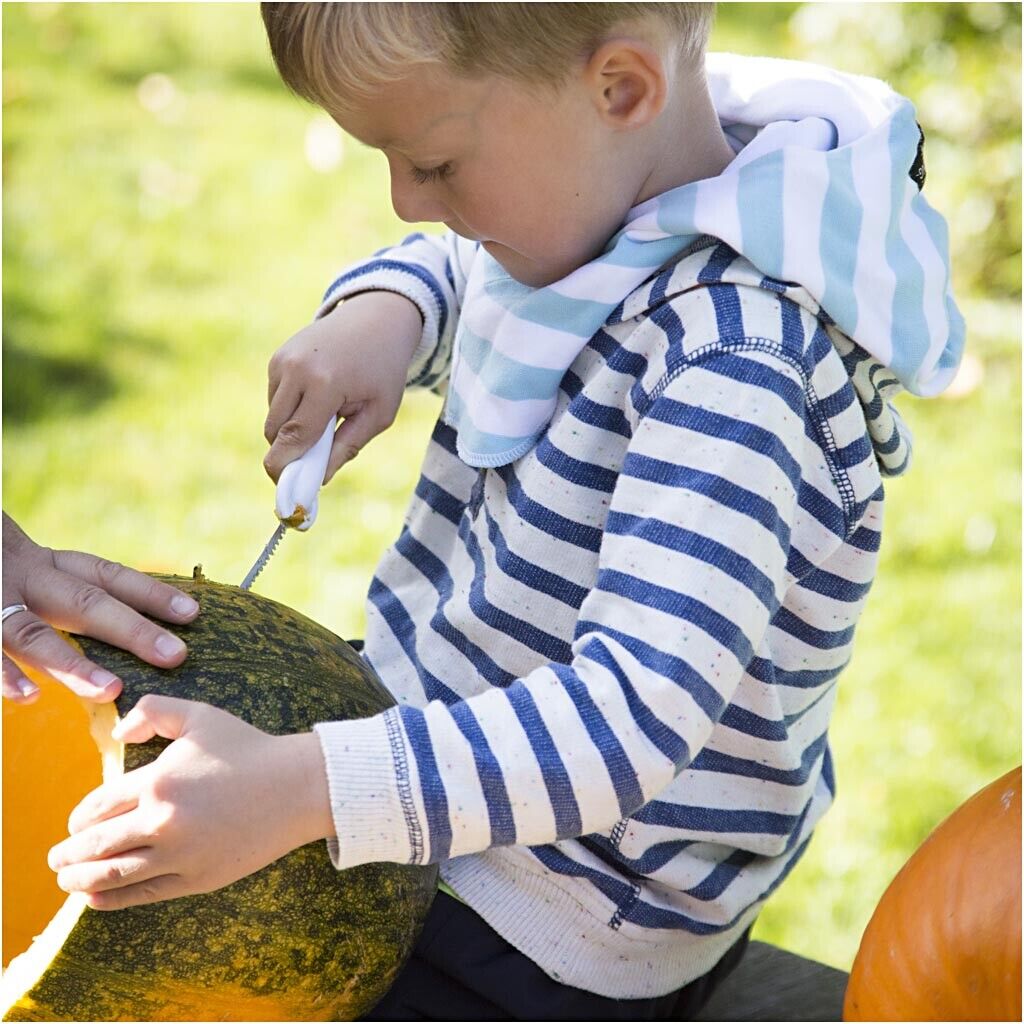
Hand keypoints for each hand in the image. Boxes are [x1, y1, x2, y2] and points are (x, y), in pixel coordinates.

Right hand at [2, 513, 198, 703]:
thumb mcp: (20, 565)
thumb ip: (58, 590)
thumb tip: (117, 621)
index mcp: (41, 564)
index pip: (105, 575)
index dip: (149, 591)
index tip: (193, 613)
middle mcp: (20, 576)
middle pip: (85, 602)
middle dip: (132, 629)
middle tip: (176, 655)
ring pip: (33, 632)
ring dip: (72, 664)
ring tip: (111, 690)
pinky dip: (2, 674)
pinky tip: (26, 698)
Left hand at [48, 696, 333, 909]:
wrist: (297, 787)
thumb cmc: (248, 749)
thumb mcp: (200, 716)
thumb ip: (154, 711)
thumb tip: (119, 732)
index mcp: (159, 780)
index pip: (99, 806)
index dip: (79, 818)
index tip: (75, 824)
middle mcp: (163, 821)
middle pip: (97, 844)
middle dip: (69, 853)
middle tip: (56, 858)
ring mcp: (180, 854)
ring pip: (113, 874)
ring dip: (81, 879)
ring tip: (67, 880)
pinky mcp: (196, 878)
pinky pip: (142, 894)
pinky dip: (111, 899)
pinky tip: (94, 898)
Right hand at [263, 291, 421, 483]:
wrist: (375, 318)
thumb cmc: (383, 370)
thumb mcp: (379, 413)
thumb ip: (348, 448)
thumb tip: (318, 481)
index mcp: (324, 384)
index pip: (293, 438)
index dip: (286, 470)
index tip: (288, 493)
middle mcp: (295, 370)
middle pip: (275, 433)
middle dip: (290, 453)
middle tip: (314, 461)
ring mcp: (281, 361)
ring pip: (272, 418)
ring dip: (292, 429)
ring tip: (327, 416)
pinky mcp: (276, 358)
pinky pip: (274, 400)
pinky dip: (290, 409)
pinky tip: (319, 395)